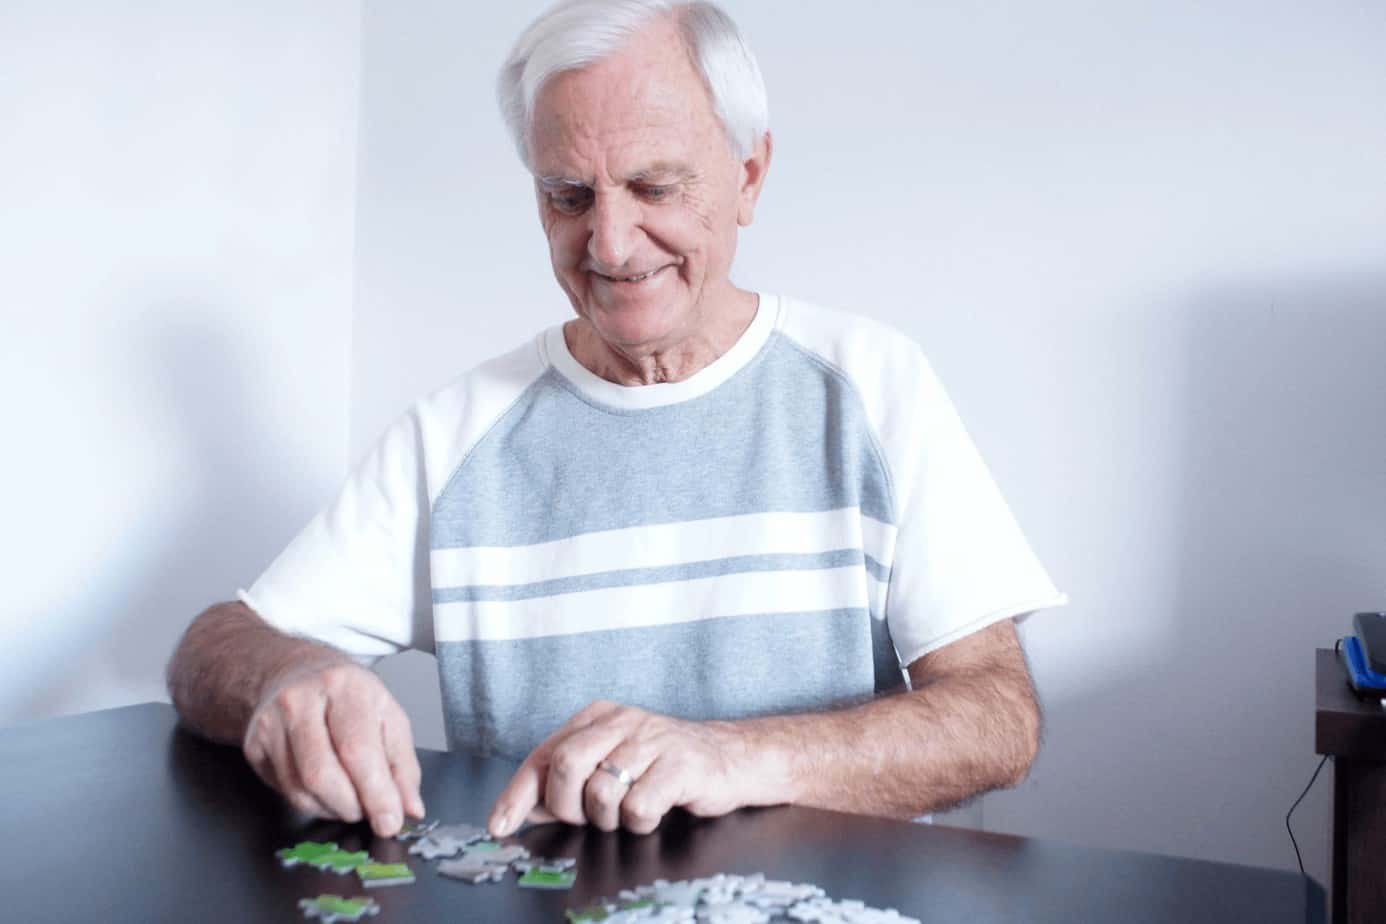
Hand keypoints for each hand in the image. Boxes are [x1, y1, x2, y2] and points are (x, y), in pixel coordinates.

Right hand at [242, 661, 423, 836]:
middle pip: (323, 773)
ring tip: (351, 799)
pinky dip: (313, 803)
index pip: (359, 749)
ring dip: (333, 808)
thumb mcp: (388, 716)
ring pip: (301, 789)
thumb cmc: (347, 697)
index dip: (376, 793)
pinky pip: (284, 791)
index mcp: (345, 687)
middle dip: (352, 805)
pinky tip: (326, 791)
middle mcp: (301, 700)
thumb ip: (403, 765)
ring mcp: (271, 722)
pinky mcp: (253, 744)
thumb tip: (410, 808)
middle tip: (369, 810)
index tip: (390, 822)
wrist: (295, 674)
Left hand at [488, 700, 751, 836]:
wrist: (731, 757)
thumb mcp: (612, 760)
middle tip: (586, 819)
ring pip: (600, 791)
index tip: (499, 825)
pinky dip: (639, 823)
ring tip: (624, 814)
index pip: (544, 755)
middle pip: (565, 766)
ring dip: (607, 819)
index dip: (517, 794)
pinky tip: (652, 813)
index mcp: (598, 717)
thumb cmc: (664, 763)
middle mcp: (622, 721)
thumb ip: (568, 779)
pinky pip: (638, 807)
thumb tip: (522, 807)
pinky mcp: (680, 765)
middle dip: (567, 806)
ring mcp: (652, 741)